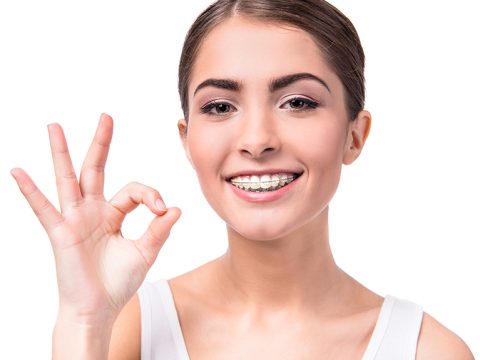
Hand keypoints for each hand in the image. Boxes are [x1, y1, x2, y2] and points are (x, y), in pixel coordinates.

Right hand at [11, 113, 180, 323]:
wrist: (98, 308)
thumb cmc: (118, 282)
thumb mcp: (144, 253)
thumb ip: (159, 230)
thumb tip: (176, 208)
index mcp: (113, 214)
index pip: (133, 190)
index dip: (150, 195)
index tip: (163, 209)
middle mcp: (92, 211)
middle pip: (96, 169)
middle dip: (101, 143)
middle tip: (106, 117)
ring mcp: (74, 219)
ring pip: (68, 179)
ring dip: (62, 152)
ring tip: (54, 126)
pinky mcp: (61, 233)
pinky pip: (44, 209)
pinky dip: (30, 191)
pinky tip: (18, 171)